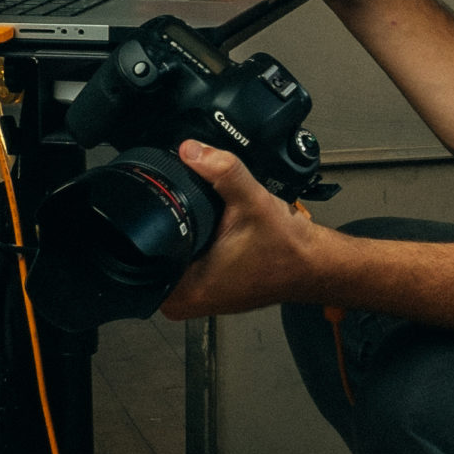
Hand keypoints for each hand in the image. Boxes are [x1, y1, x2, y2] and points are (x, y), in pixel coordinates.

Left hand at [157, 140, 323, 319]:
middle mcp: (184, 303)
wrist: (314, 264)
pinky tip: (215, 233)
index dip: (152, 222)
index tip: (182, 209)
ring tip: (217, 227)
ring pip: (165, 256)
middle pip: (149, 251)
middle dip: (172, 224)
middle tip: (209, 218)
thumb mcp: (253, 202)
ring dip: (184, 234)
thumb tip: (192, 150)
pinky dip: (193, 244)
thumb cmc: (288, 250)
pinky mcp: (205, 291)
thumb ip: (223, 171)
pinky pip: (182, 263)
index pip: (140, 253)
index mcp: (186, 291)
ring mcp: (194, 300)